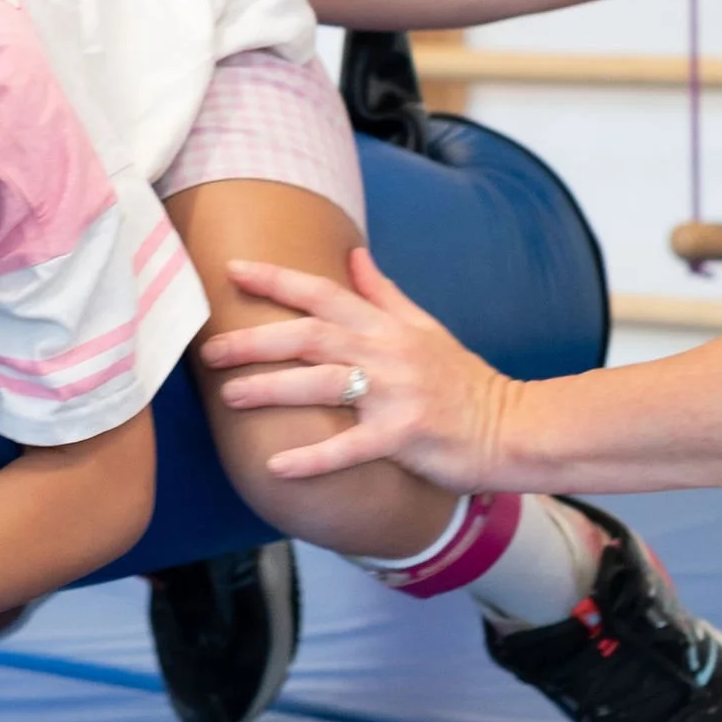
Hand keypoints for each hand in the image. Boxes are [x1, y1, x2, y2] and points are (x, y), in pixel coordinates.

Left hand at [201, 245, 511, 491]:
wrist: (512, 426)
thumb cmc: (463, 380)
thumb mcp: (425, 327)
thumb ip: (383, 293)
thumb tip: (353, 254)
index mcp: (386, 325)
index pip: (321, 293)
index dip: (275, 280)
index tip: (231, 271)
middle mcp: (386, 352)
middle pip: (308, 336)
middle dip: (254, 340)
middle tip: (210, 351)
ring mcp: (395, 394)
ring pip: (321, 385)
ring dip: (270, 390)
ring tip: (228, 398)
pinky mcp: (404, 437)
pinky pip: (350, 447)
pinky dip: (312, 458)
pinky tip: (276, 467)